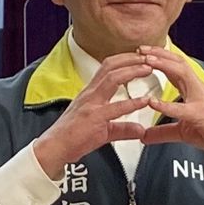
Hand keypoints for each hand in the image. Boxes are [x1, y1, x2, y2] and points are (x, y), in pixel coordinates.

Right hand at [33, 52, 155, 180]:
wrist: (54, 148)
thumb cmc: (72, 137)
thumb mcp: (103, 130)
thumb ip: (123, 128)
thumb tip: (140, 130)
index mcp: (90, 93)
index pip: (107, 67)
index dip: (124, 59)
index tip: (140, 57)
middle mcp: (90, 94)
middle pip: (110, 66)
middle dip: (131, 58)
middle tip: (149, 57)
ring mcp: (91, 104)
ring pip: (112, 79)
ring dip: (132, 71)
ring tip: (148, 69)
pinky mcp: (93, 118)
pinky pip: (115, 108)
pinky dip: (132, 103)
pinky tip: (145, 101)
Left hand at [137, 46, 203, 177]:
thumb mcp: (183, 132)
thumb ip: (163, 132)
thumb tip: (144, 136)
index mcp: (194, 91)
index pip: (176, 68)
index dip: (159, 58)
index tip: (142, 53)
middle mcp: (198, 91)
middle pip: (178, 64)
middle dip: (159, 54)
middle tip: (140, 49)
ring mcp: (201, 101)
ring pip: (183, 74)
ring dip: (164, 65)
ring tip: (147, 61)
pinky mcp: (202, 115)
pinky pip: (182, 109)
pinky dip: (166, 105)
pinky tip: (152, 103)